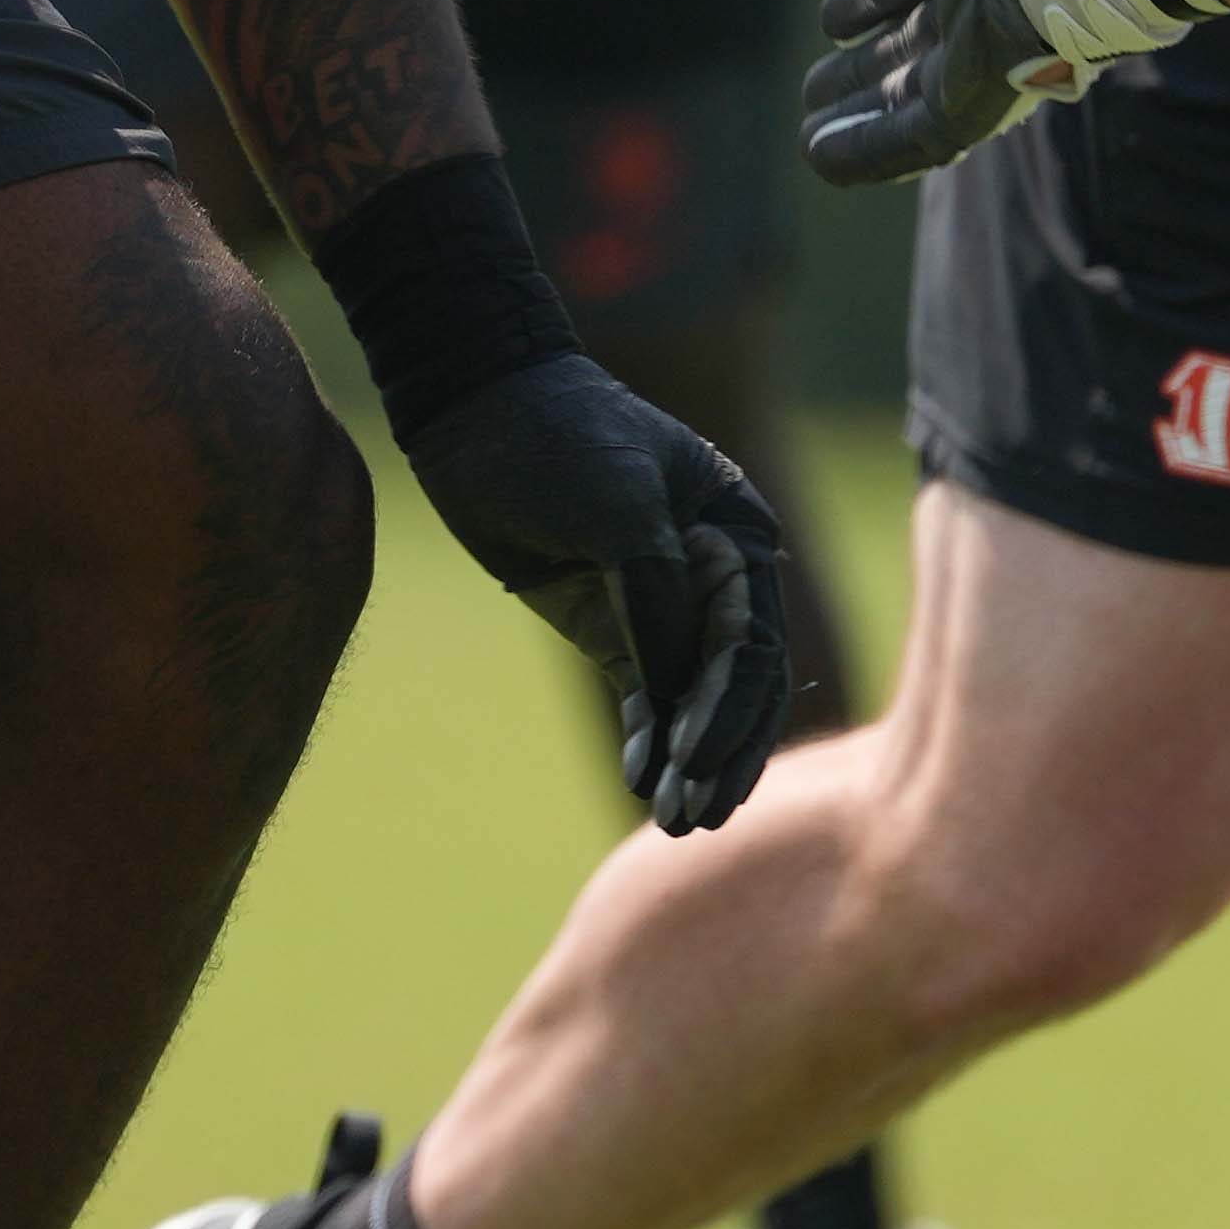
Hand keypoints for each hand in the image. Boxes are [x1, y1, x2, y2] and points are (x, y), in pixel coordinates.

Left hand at [397, 350, 800, 828]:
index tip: (693, 762)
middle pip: (736, 682)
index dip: (728, 710)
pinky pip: (646, 690)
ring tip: (676, 821)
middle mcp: (717, 572)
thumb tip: (681, 688)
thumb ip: (657, 596)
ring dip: (688, 758)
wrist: (479, 408)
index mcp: (739, 534)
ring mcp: (663, 600)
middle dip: (720, 752)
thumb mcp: (620, 509)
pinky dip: (647, 735)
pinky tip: (640, 778)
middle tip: (696, 817)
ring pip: (693, 696)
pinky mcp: (613, 619)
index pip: (750, 642)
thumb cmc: (561, 437)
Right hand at [791, 0, 1228, 186]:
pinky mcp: (979, 104)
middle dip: (862, 68)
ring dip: (856, 118)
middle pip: (910, 46)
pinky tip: (820, 159)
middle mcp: (979, 3)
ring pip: (908, 99)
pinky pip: (917, 139)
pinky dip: (867, 149)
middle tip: (815, 86)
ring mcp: (981, 58)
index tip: (830, 21)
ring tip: (808, 135)